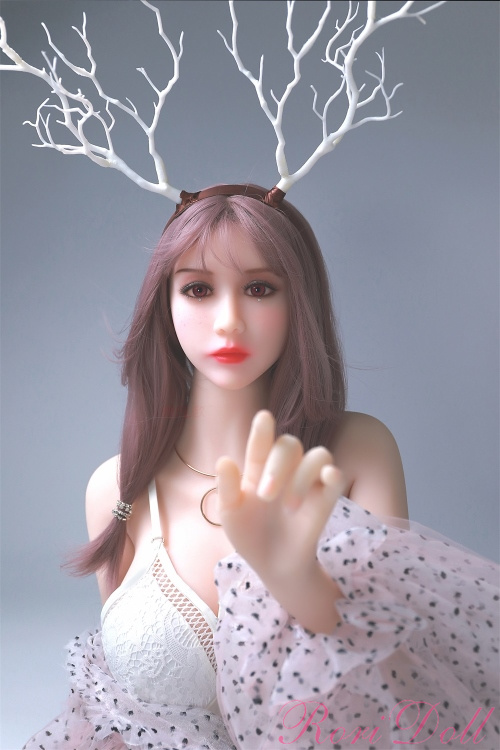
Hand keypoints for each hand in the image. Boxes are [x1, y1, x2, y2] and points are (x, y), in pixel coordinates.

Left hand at [216, 410, 342, 587]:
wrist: (271, 566)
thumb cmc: (248, 534)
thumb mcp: (230, 514)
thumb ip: (227, 488)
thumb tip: (224, 460)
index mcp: (259, 468)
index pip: (262, 443)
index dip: (263, 430)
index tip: (263, 417)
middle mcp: (285, 469)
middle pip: (290, 445)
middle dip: (277, 466)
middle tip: (265, 496)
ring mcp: (307, 482)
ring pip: (317, 454)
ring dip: (302, 476)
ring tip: (288, 507)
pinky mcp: (326, 499)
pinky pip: (336, 476)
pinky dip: (334, 473)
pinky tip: (329, 477)